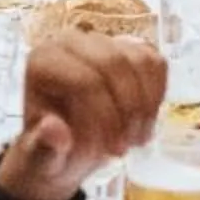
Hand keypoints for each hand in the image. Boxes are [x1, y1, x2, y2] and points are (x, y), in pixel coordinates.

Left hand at [0, 35, 166, 199]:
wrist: (68, 145)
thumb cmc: (53, 149)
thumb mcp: (43, 157)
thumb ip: (44, 148)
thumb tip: (52, 129)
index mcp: (43, 61)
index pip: (83, 80)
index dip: (103, 119)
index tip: (109, 152)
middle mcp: (71, 42)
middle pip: (114, 64)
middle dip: (126, 112)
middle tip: (124, 148)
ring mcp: (103, 42)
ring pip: (139, 61)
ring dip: (144, 107)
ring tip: (135, 140)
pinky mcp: (129, 48)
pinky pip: (155, 64)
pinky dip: (156, 97)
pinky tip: (144, 123)